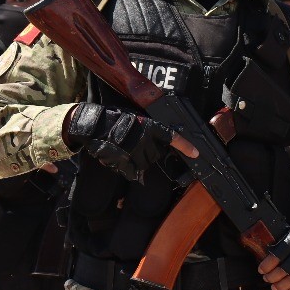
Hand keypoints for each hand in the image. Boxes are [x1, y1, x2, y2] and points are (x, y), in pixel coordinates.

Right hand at [63, 103, 195, 181]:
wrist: (93, 125)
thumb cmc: (114, 119)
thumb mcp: (136, 118)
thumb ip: (148, 129)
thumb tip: (158, 140)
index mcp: (150, 127)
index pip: (172, 137)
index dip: (185, 146)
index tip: (196, 153)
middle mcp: (146, 140)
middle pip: (156, 154)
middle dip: (149, 152)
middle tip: (134, 144)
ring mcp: (135, 152)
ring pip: (145, 164)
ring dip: (137, 160)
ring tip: (125, 149)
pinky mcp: (124, 162)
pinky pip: (132, 171)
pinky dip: (127, 168)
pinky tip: (119, 158)